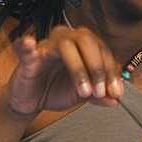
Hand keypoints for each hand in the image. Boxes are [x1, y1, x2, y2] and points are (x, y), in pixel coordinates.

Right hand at [1, 26, 123, 117]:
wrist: (32, 101)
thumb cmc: (57, 89)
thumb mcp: (83, 94)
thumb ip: (99, 95)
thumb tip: (115, 100)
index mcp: (83, 46)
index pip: (103, 51)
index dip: (112, 72)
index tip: (116, 92)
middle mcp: (66, 40)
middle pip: (87, 42)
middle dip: (98, 68)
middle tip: (99, 92)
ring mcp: (46, 47)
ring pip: (65, 45)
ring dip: (78, 69)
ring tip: (83, 91)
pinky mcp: (27, 58)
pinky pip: (26, 48)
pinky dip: (26, 45)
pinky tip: (30, 43)